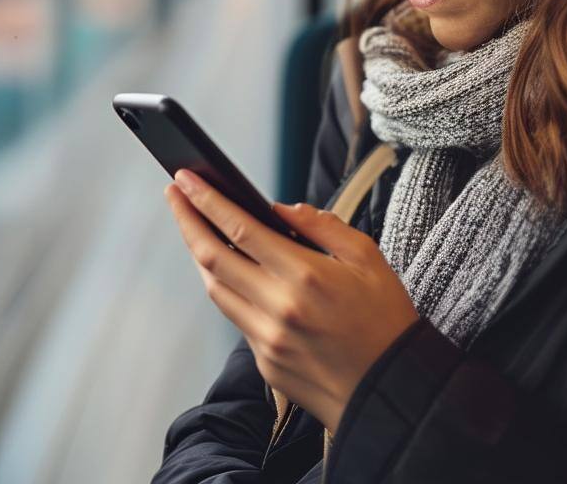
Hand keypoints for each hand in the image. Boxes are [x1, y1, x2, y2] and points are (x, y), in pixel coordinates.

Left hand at [164, 169, 419, 433]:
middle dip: (187, 221)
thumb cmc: (385, 318)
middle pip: (211, 258)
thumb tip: (281, 210)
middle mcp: (277, 308)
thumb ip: (323, 226)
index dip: (206, 200)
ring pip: (216, 289)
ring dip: (200, 255)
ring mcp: (267, 340)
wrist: (391, 389)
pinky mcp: (265, 363)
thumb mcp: (368, 257)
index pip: (239, 228)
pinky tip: (231, 271)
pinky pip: (236, 317)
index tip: (184, 177)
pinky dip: (228, 288)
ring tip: (197, 227)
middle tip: (175, 194)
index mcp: (305, 276)